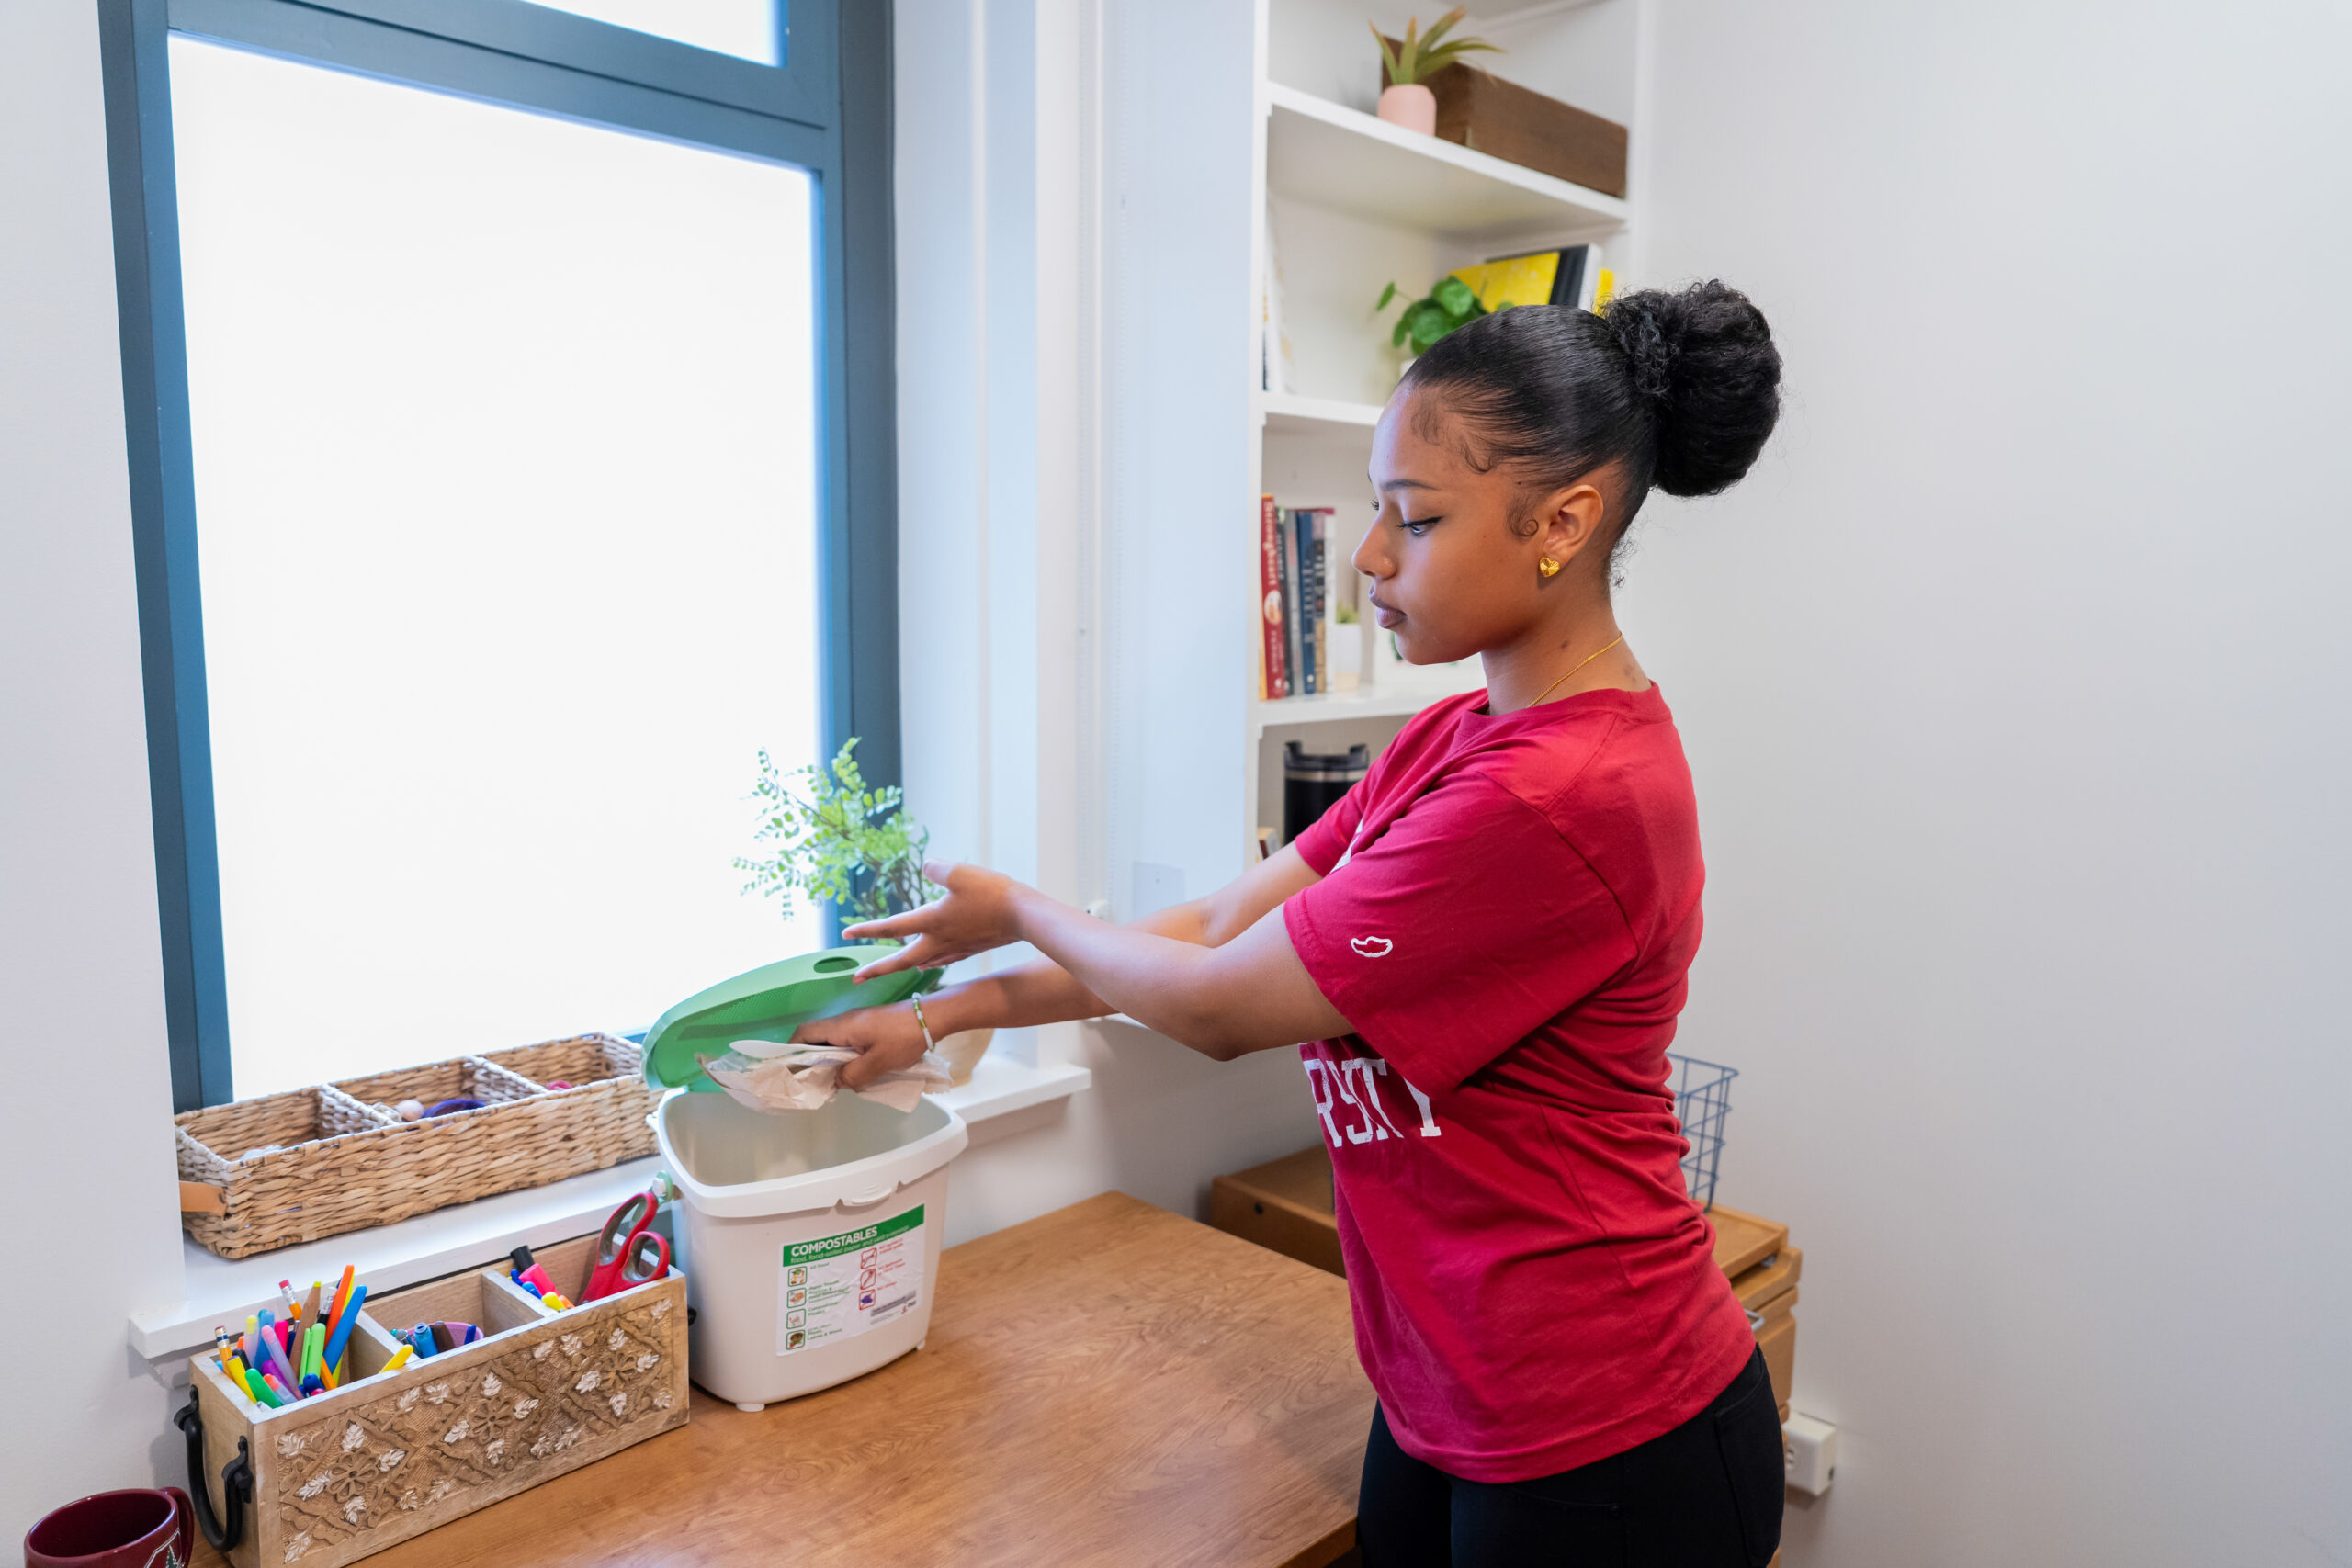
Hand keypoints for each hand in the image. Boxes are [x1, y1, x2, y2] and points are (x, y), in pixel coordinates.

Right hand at [789, 1002, 930, 1089]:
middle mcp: (844, 1021)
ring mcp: (857, 1022)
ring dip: (829, 1059)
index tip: (791, 1071)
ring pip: (832, 1040)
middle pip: (815, 1038)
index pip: (804, 1033)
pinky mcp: (869, 1026)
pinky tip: (851, 1071)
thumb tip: (836, 1083)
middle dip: (810, 1059)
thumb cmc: (904, 1038)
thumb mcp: (877, 1063)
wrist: (931, 1019)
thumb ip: (852, 1076)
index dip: (792, 1051)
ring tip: (831, 1081)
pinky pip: (846, 1040)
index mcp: (841, 1026)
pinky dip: (843, 1055)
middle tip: (812, 1082)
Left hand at [842, 860, 1027, 980]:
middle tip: (857, 978)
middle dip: (878, 969)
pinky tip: (931, 962)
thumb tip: (926, 867)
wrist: (1024, 916)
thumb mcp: (959, 872)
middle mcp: (939, 940)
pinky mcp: (971, 949)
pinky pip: (943, 959)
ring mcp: (956, 947)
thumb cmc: (992, 893)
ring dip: (903, 967)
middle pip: (902, 960)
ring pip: (922, 962)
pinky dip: (930, 962)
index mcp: (932, 921)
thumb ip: (936, 868)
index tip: (844, 933)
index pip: (891, 927)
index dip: (866, 929)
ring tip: (891, 969)